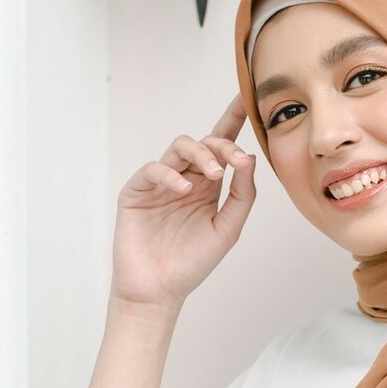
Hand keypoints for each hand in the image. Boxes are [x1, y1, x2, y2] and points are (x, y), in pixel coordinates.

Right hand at [112, 96, 257, 313]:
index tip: (248, 97)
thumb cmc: (194, 261)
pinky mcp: (137, 191)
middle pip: (204, 142)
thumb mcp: (228, 228)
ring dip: (200, 154)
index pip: (222, 145)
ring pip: (179, 148)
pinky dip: (170, 174)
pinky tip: (184, 188)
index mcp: (208, 185)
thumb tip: (249, 158)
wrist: (161, 289)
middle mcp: (186, 178)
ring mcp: (160, 183)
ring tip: (214, 173)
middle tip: (235, 160)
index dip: (233, 119)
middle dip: (222, 145)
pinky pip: (153, 170)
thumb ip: (242, 195)